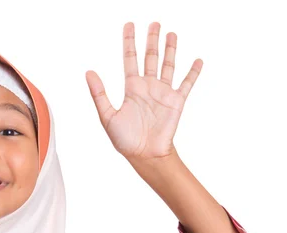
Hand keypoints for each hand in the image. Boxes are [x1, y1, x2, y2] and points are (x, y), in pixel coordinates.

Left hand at [85, 21, 202, 161]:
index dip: (129, 41)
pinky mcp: (176, 102)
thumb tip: (88, 72)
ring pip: (168, 65)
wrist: (145, 155)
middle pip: (150, 57)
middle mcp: (148, 87)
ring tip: (171, 33)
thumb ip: (99, 94)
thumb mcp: (107, 116)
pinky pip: (186, 84)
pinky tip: (197, 60)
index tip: (129, 25)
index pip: (130, 58)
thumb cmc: (125, 141)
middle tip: (154, 23)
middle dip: (152, 39)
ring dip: (170, 49)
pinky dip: (192, 72)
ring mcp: (163, 93)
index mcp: (132, 88)